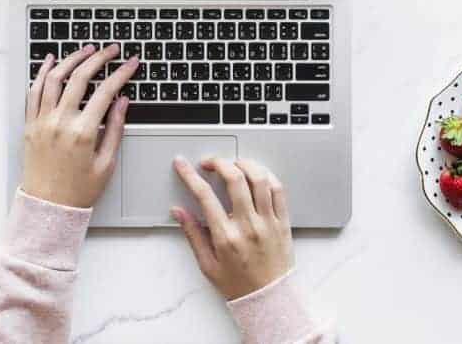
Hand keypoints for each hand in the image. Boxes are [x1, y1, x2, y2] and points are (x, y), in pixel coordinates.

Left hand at [23, 44, 138, 207]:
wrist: (47, 208)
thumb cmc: (78, 191)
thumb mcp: (107, 162)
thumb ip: (116, 128)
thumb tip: (122, 101)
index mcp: (83, 133)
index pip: (106, 91)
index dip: (122, 73)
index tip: (131, 63)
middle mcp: (60, 123)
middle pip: (80, 77)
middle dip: (99, 58)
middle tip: (111, 49)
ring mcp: (42, 122)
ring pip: (54, 78)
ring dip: (71, 59)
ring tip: (86, 50)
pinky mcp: (30, 125)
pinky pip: (34, 91)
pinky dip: (43, 73)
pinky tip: (51, 61)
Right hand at [171, 157, 293, 299]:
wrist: (270, 300)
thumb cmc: (239, 285)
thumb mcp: (208, 265)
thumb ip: (192, 235)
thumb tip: (179, 212)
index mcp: (226, 237)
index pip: (204, 196)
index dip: (189, 175)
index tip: (182, 165)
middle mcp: (248, 226)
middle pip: (234, 179)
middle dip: (218, 162)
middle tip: (209, 162)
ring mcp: (268, 222)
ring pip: (259, 179)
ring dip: (244, 163)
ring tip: (234, 164)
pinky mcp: (282, 222)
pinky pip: (278, 190)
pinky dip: (266, 175)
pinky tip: (256, 174)